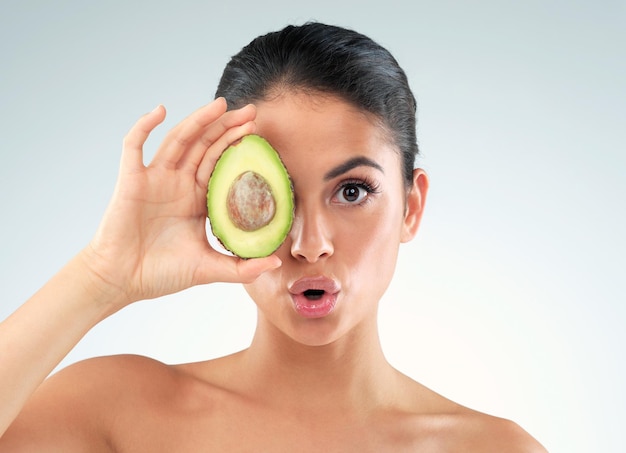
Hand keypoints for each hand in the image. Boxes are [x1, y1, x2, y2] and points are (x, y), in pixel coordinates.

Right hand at [83, 98, 280, 308]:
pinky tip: (160, 110)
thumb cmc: (161, 274)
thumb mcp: (208, 269)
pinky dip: (144, 126)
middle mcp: (178, 183)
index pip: (220, 162)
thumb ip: (241, 267)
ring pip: (178, 140)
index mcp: (196, 198)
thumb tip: (275, 262)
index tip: (258, 132)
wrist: (121, 281)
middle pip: (205, 145)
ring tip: (220, 105)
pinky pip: (134, 145)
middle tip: (251, 111)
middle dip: (227, 126)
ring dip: (198, 120)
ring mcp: (154, 179)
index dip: (237, 145)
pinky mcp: (131, 180)